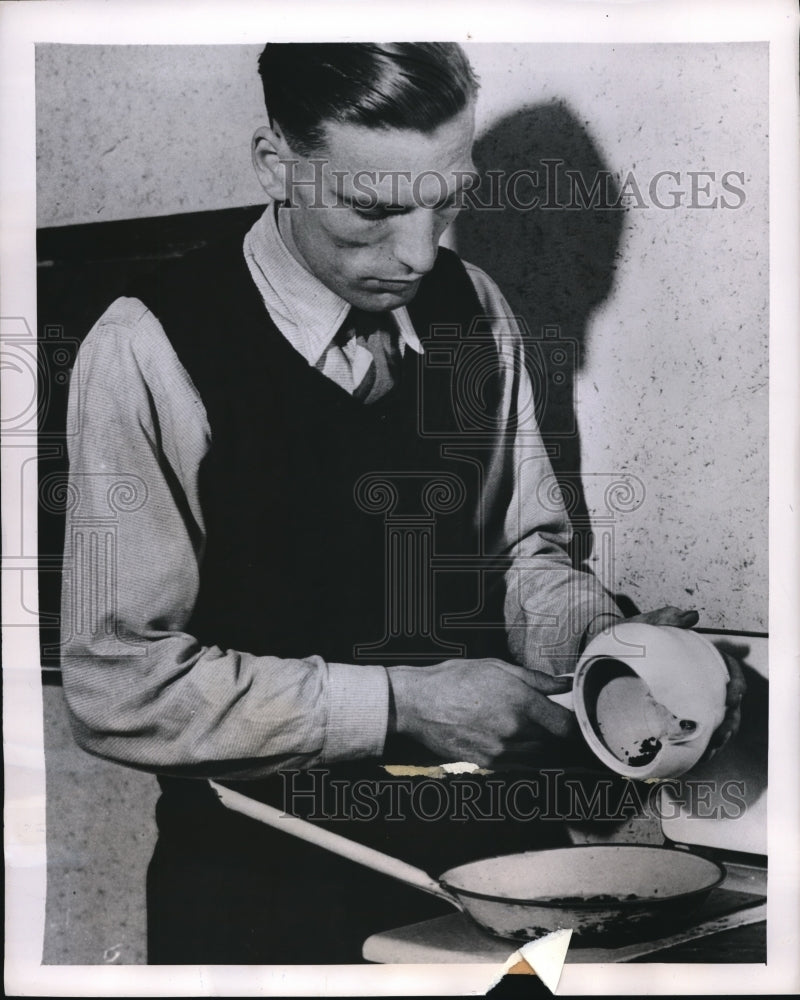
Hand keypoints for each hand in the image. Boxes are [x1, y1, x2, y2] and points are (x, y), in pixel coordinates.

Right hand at [386, 658, 577, 768]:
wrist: (418, 704)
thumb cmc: (454, 679)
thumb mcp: (496, 667)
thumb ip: (535, 679)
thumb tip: (562, 683)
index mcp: (522, 702)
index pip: (566, 726)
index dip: (573, 723)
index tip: (571, 716)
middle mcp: (515, 730)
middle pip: (553, 741)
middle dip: (552, 729)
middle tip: (541, 716)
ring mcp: (502, 750)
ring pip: (536, 754)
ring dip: (537, 743)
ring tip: (518, 724)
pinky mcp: (488, 763)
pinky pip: (517, 763)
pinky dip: (519, 753)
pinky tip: (504, 736)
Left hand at [624, 608, 745, 758]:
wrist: (595, 662)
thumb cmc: (622, 641)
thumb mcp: (639, 627)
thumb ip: (663, 619)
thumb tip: (691, 616)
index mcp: (696, 657)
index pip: (728, 669)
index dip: (737, 683)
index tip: (732, 697)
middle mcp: (696, 680)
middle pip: (728, 702)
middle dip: (731, 719)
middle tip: (722, 732)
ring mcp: (687, 700)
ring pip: (715, 720)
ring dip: (720, 735)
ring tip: (712, 747)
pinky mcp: (673, 716)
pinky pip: (693, 733)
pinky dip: (700, 745)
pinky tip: (700, 755)